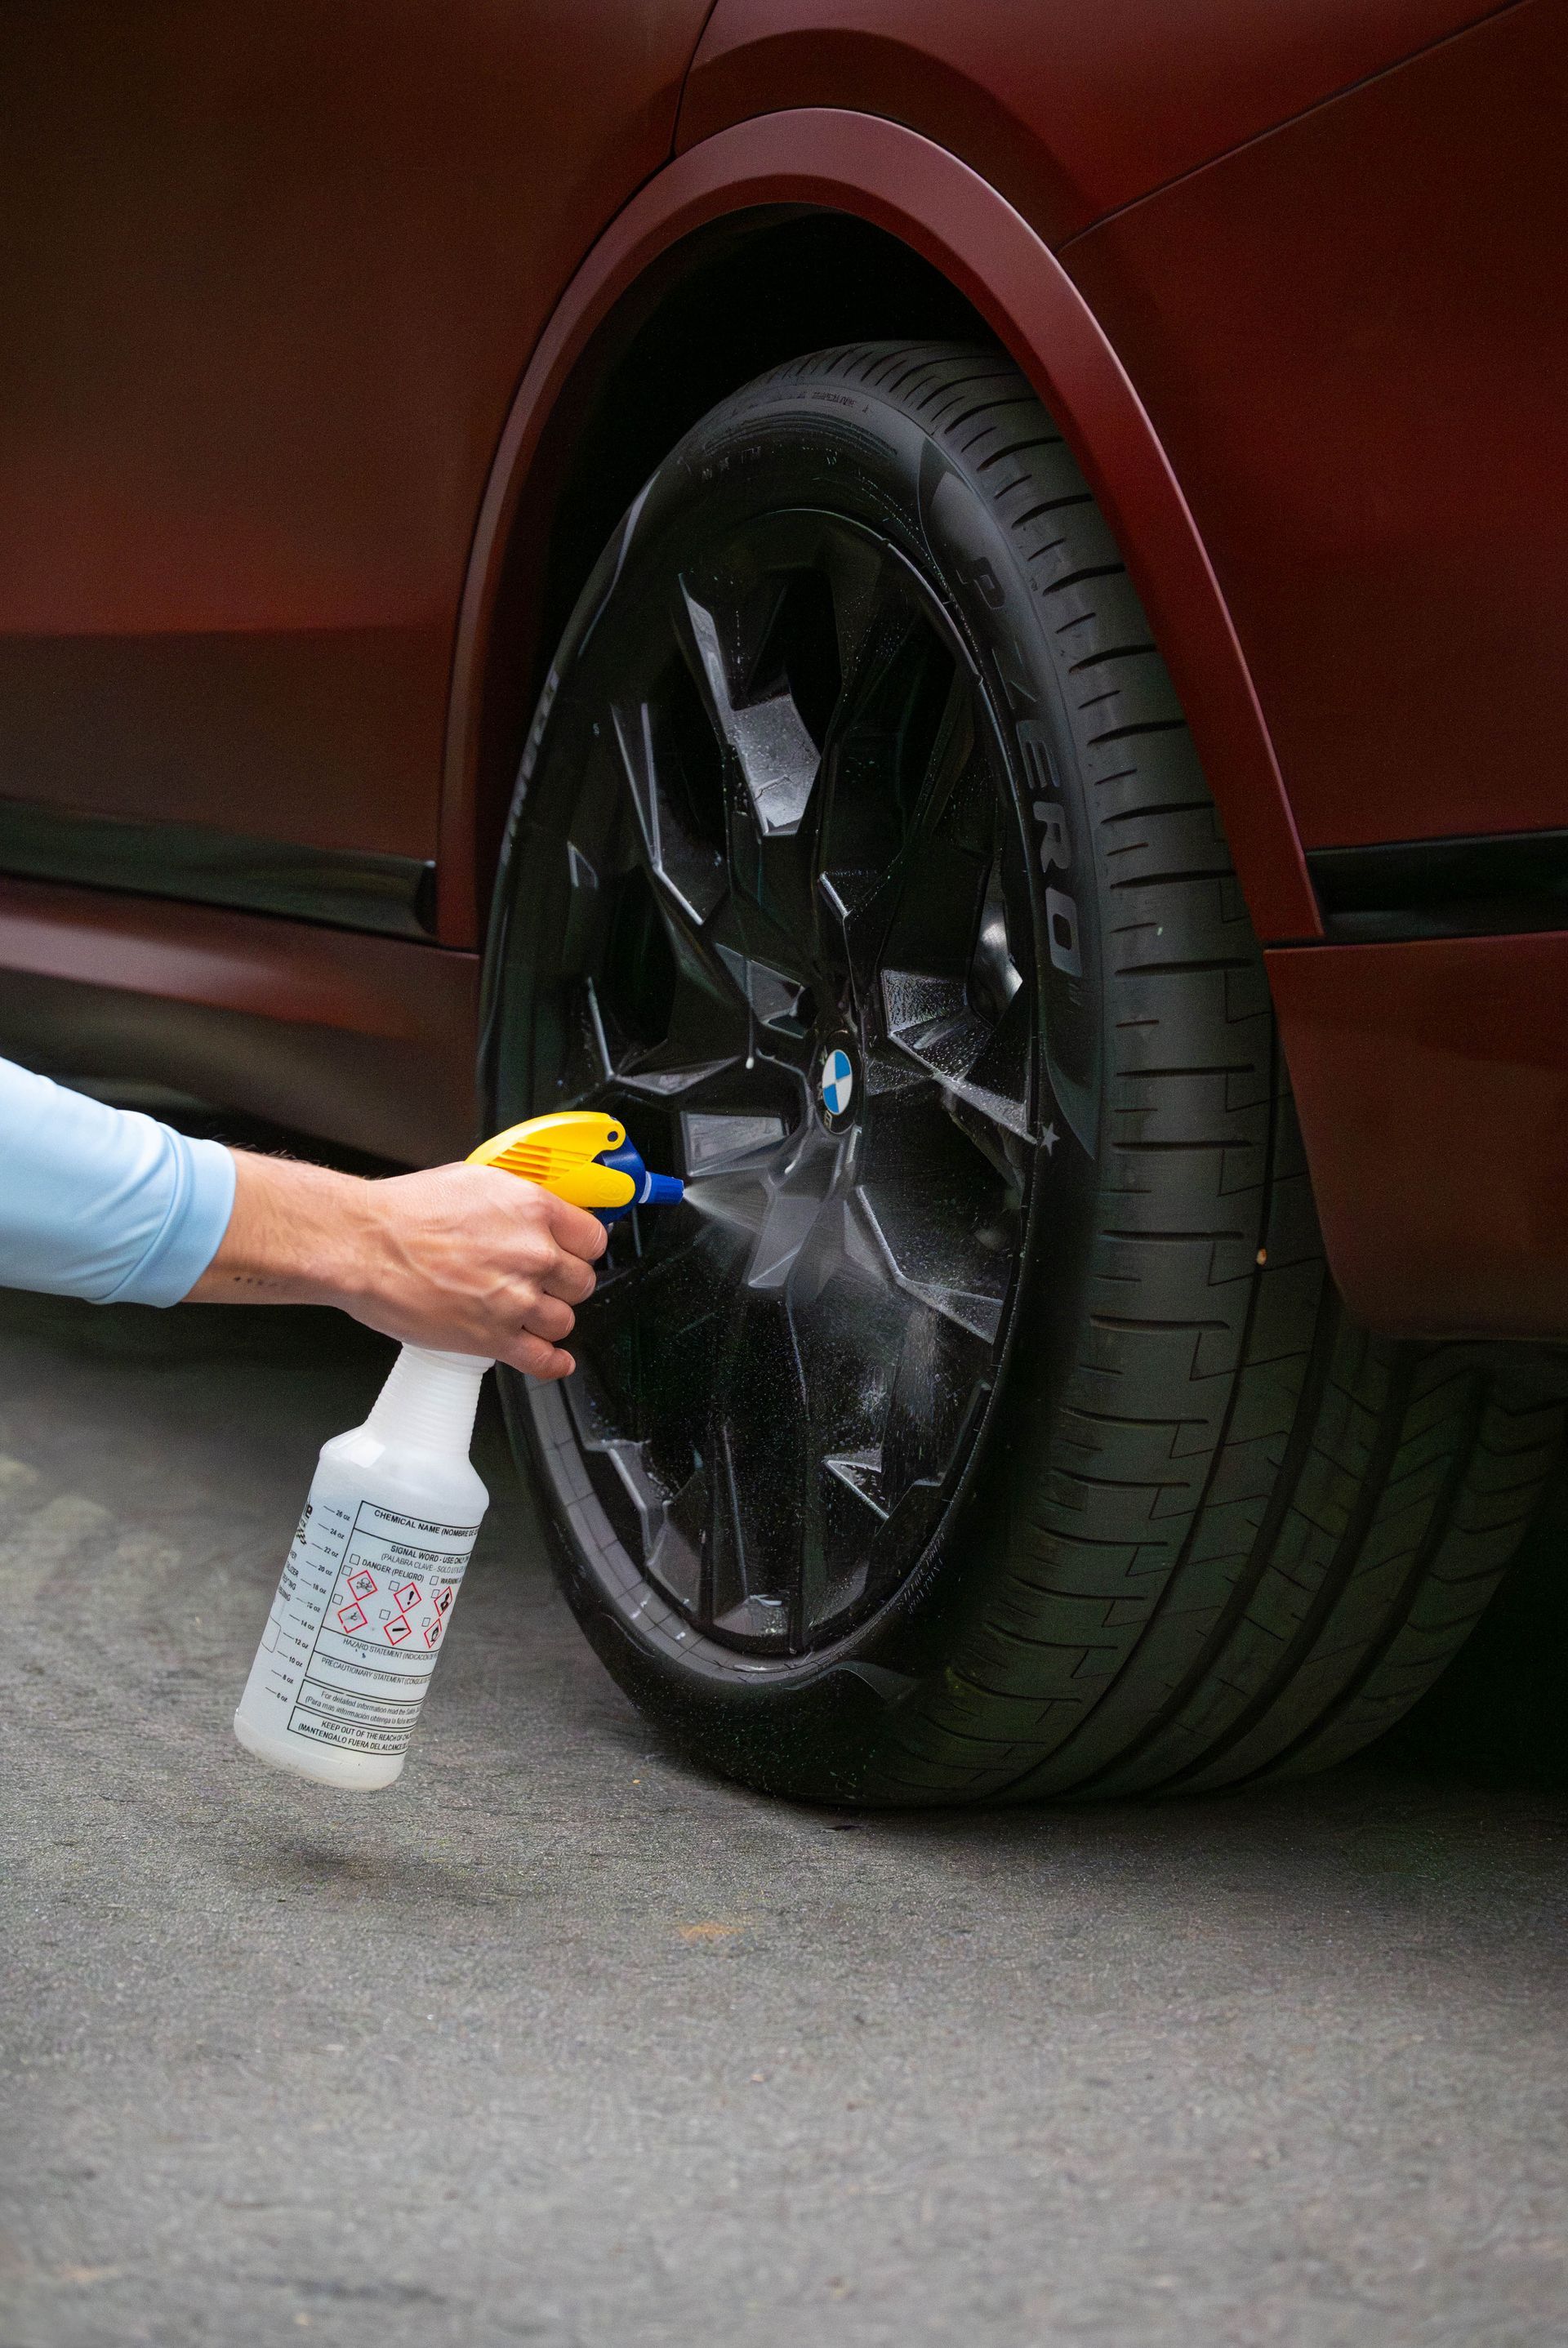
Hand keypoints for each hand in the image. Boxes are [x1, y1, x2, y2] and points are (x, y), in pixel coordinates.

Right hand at [187, 1153, 606, 1379]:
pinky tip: (554, 1359)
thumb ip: (516, 1201)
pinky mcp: (493, 1338)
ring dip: (549, 1319)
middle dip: (564, 1284)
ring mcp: (515, 1300)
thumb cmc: (405, 1212)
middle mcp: (532, 1256)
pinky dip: (553, 1363)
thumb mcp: (474, 1181)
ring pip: (563, 1321)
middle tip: (543, 1282)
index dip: (581, 1248)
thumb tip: (537, 1211)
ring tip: (529, 1313)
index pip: (592, 1238)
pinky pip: (543, 1360)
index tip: (573, 1254)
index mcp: (532, 1210)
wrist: (364, 1245)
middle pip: (581, 1282)